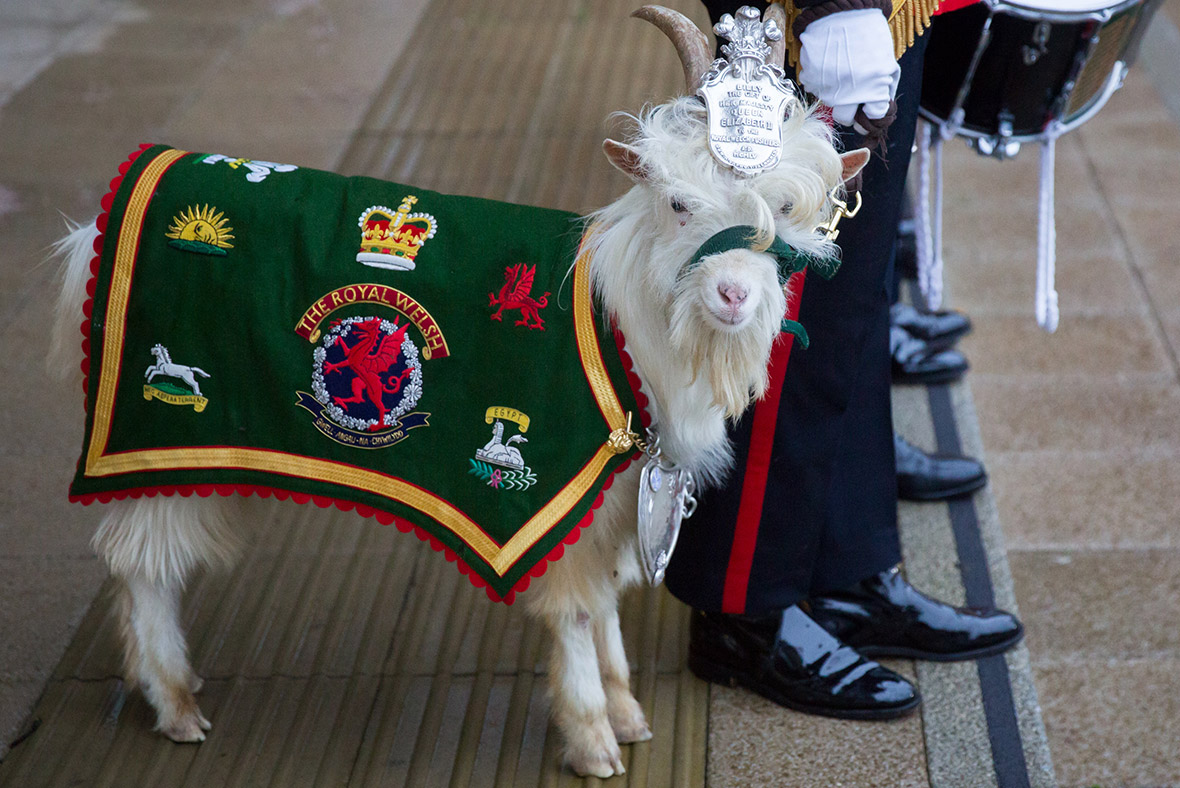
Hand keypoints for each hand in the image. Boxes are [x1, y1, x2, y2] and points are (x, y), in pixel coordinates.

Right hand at [797, 9, 899, 131]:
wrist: (843, 12)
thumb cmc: (869, 35)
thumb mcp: (888, 62)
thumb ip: (886, 89)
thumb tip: (878, 110)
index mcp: (875, 88)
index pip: (873, 117)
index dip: (871, 113)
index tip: (869, 107)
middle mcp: (850, 92)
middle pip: (845, 119)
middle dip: (848, 111)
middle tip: (850, 97)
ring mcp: (827, 87)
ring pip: (827, 102)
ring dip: (834, 92)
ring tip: (840, 70)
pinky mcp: (811, 78)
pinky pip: (813, 88)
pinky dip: (820, 80)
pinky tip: (827, 64)